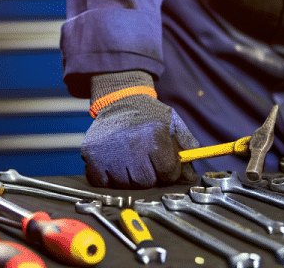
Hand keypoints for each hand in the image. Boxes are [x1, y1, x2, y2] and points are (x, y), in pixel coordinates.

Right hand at [82, 92, 200, 187]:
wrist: (120, 99)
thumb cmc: (149, 114)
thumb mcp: (172, 122)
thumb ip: (186, 145)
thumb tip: (191, 176)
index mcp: (155, 135)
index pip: (168, 173)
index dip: (170, 172)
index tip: (165, 166)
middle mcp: (132, 144)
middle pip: (147, 182)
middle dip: (150, 176)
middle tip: (147, 162)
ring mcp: (110, 151)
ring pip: (125, 185)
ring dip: (130, 178)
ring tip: (130, 160)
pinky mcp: (91, 155)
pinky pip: (102, 183)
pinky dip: (109, 178)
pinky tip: (115, 163)